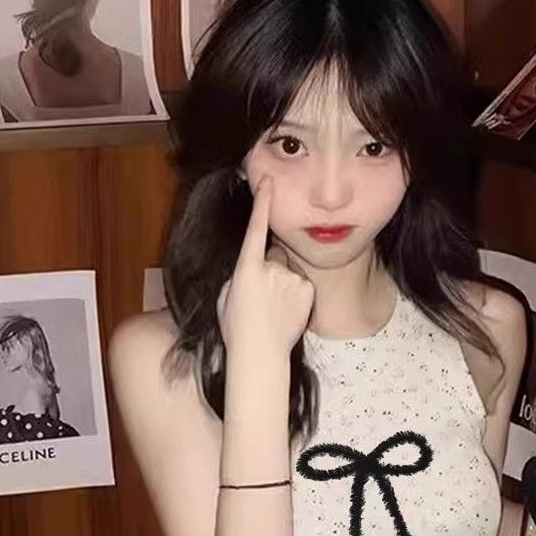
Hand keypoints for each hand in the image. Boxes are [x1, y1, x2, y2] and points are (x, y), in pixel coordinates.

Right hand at [217, 175, 314, 356]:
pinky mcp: (307, 290)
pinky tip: (286, 312)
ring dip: (283, 283)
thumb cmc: (237, 327)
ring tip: (273, 309)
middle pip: (274, 255)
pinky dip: (295, 294)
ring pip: (288, 271)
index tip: (268, 181)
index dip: (262, 202)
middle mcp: (271, 268)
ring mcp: (292, 278)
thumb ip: (242, 272)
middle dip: (270, 267)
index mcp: (246, 267)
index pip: (256, 227)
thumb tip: (254, 266)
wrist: (260, 354)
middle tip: (262, 296)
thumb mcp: (228, 294)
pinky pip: (301, 284)